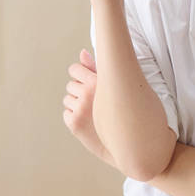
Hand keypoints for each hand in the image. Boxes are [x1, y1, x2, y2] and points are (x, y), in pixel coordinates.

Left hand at [61, 48, 114, 167]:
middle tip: (94, 102)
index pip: (74, 69)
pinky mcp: (74, 123)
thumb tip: (82, 52)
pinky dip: (75, 117)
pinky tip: (89, 122)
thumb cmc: (123, 111)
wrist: (127, 143)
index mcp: (98, 82)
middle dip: (79, 92)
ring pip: (67, 100)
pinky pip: (67, 114)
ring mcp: (79, 109)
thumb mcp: (114, 87)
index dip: (78, 75)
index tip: (85, 81)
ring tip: (93, 113)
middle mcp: (87, 94)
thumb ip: (96, 69)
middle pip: (70, 85)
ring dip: (76, 105)